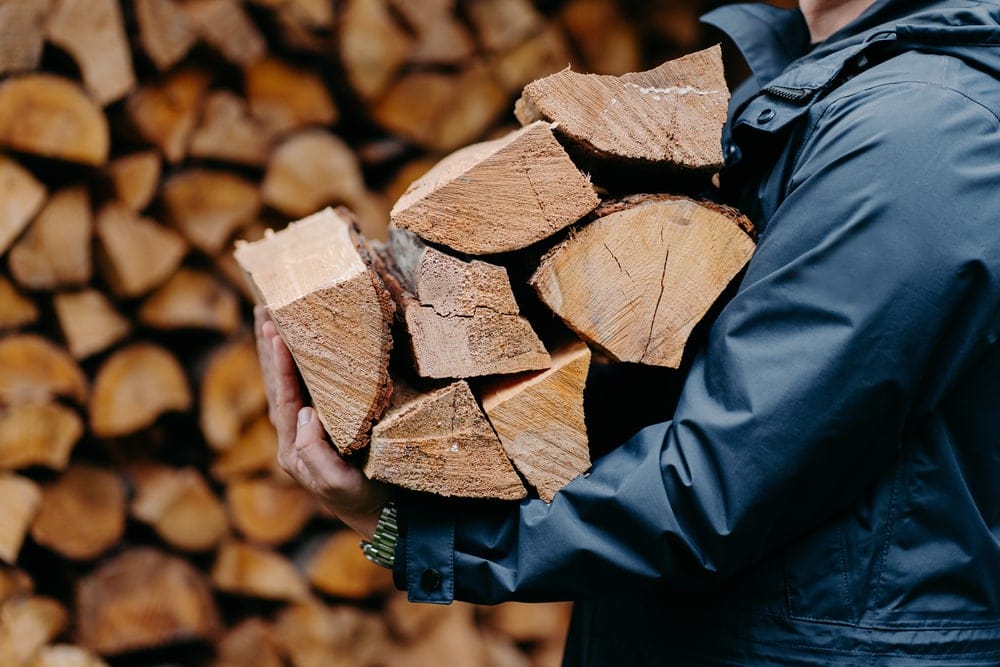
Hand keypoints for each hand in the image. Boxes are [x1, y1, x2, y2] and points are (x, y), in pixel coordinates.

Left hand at [254, 306, 390, 539]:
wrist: (377, 516)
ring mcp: (302, 434)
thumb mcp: (338, 482)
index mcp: (294, 449)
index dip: (281, 366)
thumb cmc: (362, 498)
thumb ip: (317, 453)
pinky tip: (293, 349)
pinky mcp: (316, 430)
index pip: (284, 399)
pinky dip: (291, 367)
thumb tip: (305, 414)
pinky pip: (297, 391)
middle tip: (263, 311)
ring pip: (282, 385)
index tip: (278, 335)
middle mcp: (292, 440)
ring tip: (268, 319)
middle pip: (274, 386)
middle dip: (268, 348)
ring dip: (275, 352)